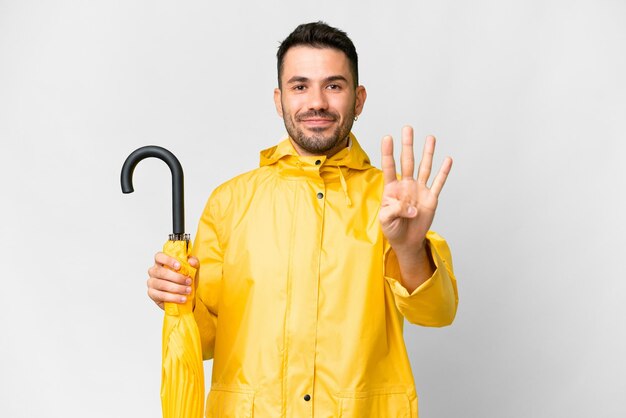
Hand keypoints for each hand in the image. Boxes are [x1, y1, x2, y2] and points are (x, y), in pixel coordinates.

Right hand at [147, 252, 198, 308]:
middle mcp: (154, 271)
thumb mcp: (193, 269)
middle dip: (177, 277)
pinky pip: (161, 295)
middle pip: (161, 272)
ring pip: (161, 284)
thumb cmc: (185, 278)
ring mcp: (151, 282)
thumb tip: (191, 262)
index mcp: (161, 262)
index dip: (168, 260)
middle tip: (189, 281)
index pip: (159, 257)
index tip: (179, 266)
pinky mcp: (152, 294)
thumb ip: (194, 262)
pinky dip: (173, 297)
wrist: (186, 295)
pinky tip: (182, 298)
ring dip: (177, 288)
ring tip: (187, 291)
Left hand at [380, 126, 451, 252]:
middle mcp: (406, 185)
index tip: (387, 137)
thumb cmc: (392, 229)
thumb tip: (411, 207)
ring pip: (424, 167)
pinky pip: (438, 183)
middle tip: (408, 128)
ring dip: (427, 153)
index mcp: (391, 188)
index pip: (389, 167)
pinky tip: (447, 160)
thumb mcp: (386, 220)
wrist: (406, 241)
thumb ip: (394, 210)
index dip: (388, 153)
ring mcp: (419, 190)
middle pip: (407, 161)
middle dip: (408, 145)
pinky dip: (444, 172)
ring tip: (430, 138)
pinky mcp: (431, 198)